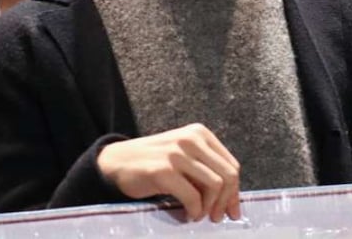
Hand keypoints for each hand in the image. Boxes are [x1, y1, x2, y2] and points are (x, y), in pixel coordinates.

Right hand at [97, 123, 240, 222]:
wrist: (116, 162)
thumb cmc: (152, 163)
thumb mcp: (183, 157)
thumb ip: (205, 169)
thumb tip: (230, 200)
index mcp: (200, 134)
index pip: (231, 165)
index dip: (234, 192)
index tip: (233, 210)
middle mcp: (191, 139)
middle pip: (227, 175)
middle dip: (227, 201)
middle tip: (217, 218)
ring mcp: (177, 154)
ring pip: (214, 185)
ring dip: (209, 208)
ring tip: (199, 216)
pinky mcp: (164, 170)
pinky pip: (193, 197)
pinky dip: (194, 211)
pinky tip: (187, 215)